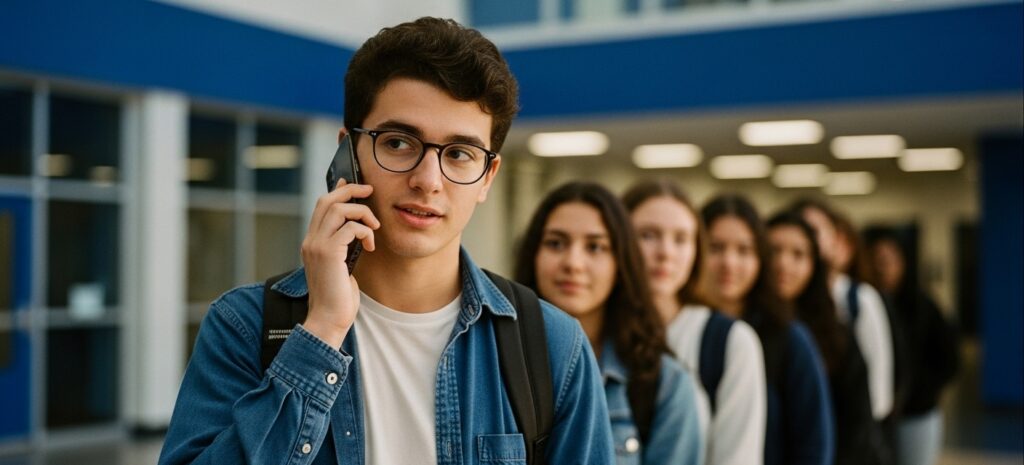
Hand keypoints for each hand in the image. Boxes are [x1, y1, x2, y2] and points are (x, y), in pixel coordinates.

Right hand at [300, 179, 379, 348]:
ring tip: (374, 228)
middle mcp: (311, 240)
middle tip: (370, 192)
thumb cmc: (338, 297)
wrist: (329, 319)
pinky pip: (351, 227)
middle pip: (327, 200)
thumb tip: (356, 231)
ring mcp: (317, 245)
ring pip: (339, 209)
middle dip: (351, 191)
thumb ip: (343, 248)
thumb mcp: (341, 266)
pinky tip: (370, 246)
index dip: (338, 191)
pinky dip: (366, 232)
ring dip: (363, 213)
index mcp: (312, 242)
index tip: (354, 184)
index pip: (321, 206)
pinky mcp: (328, 253)